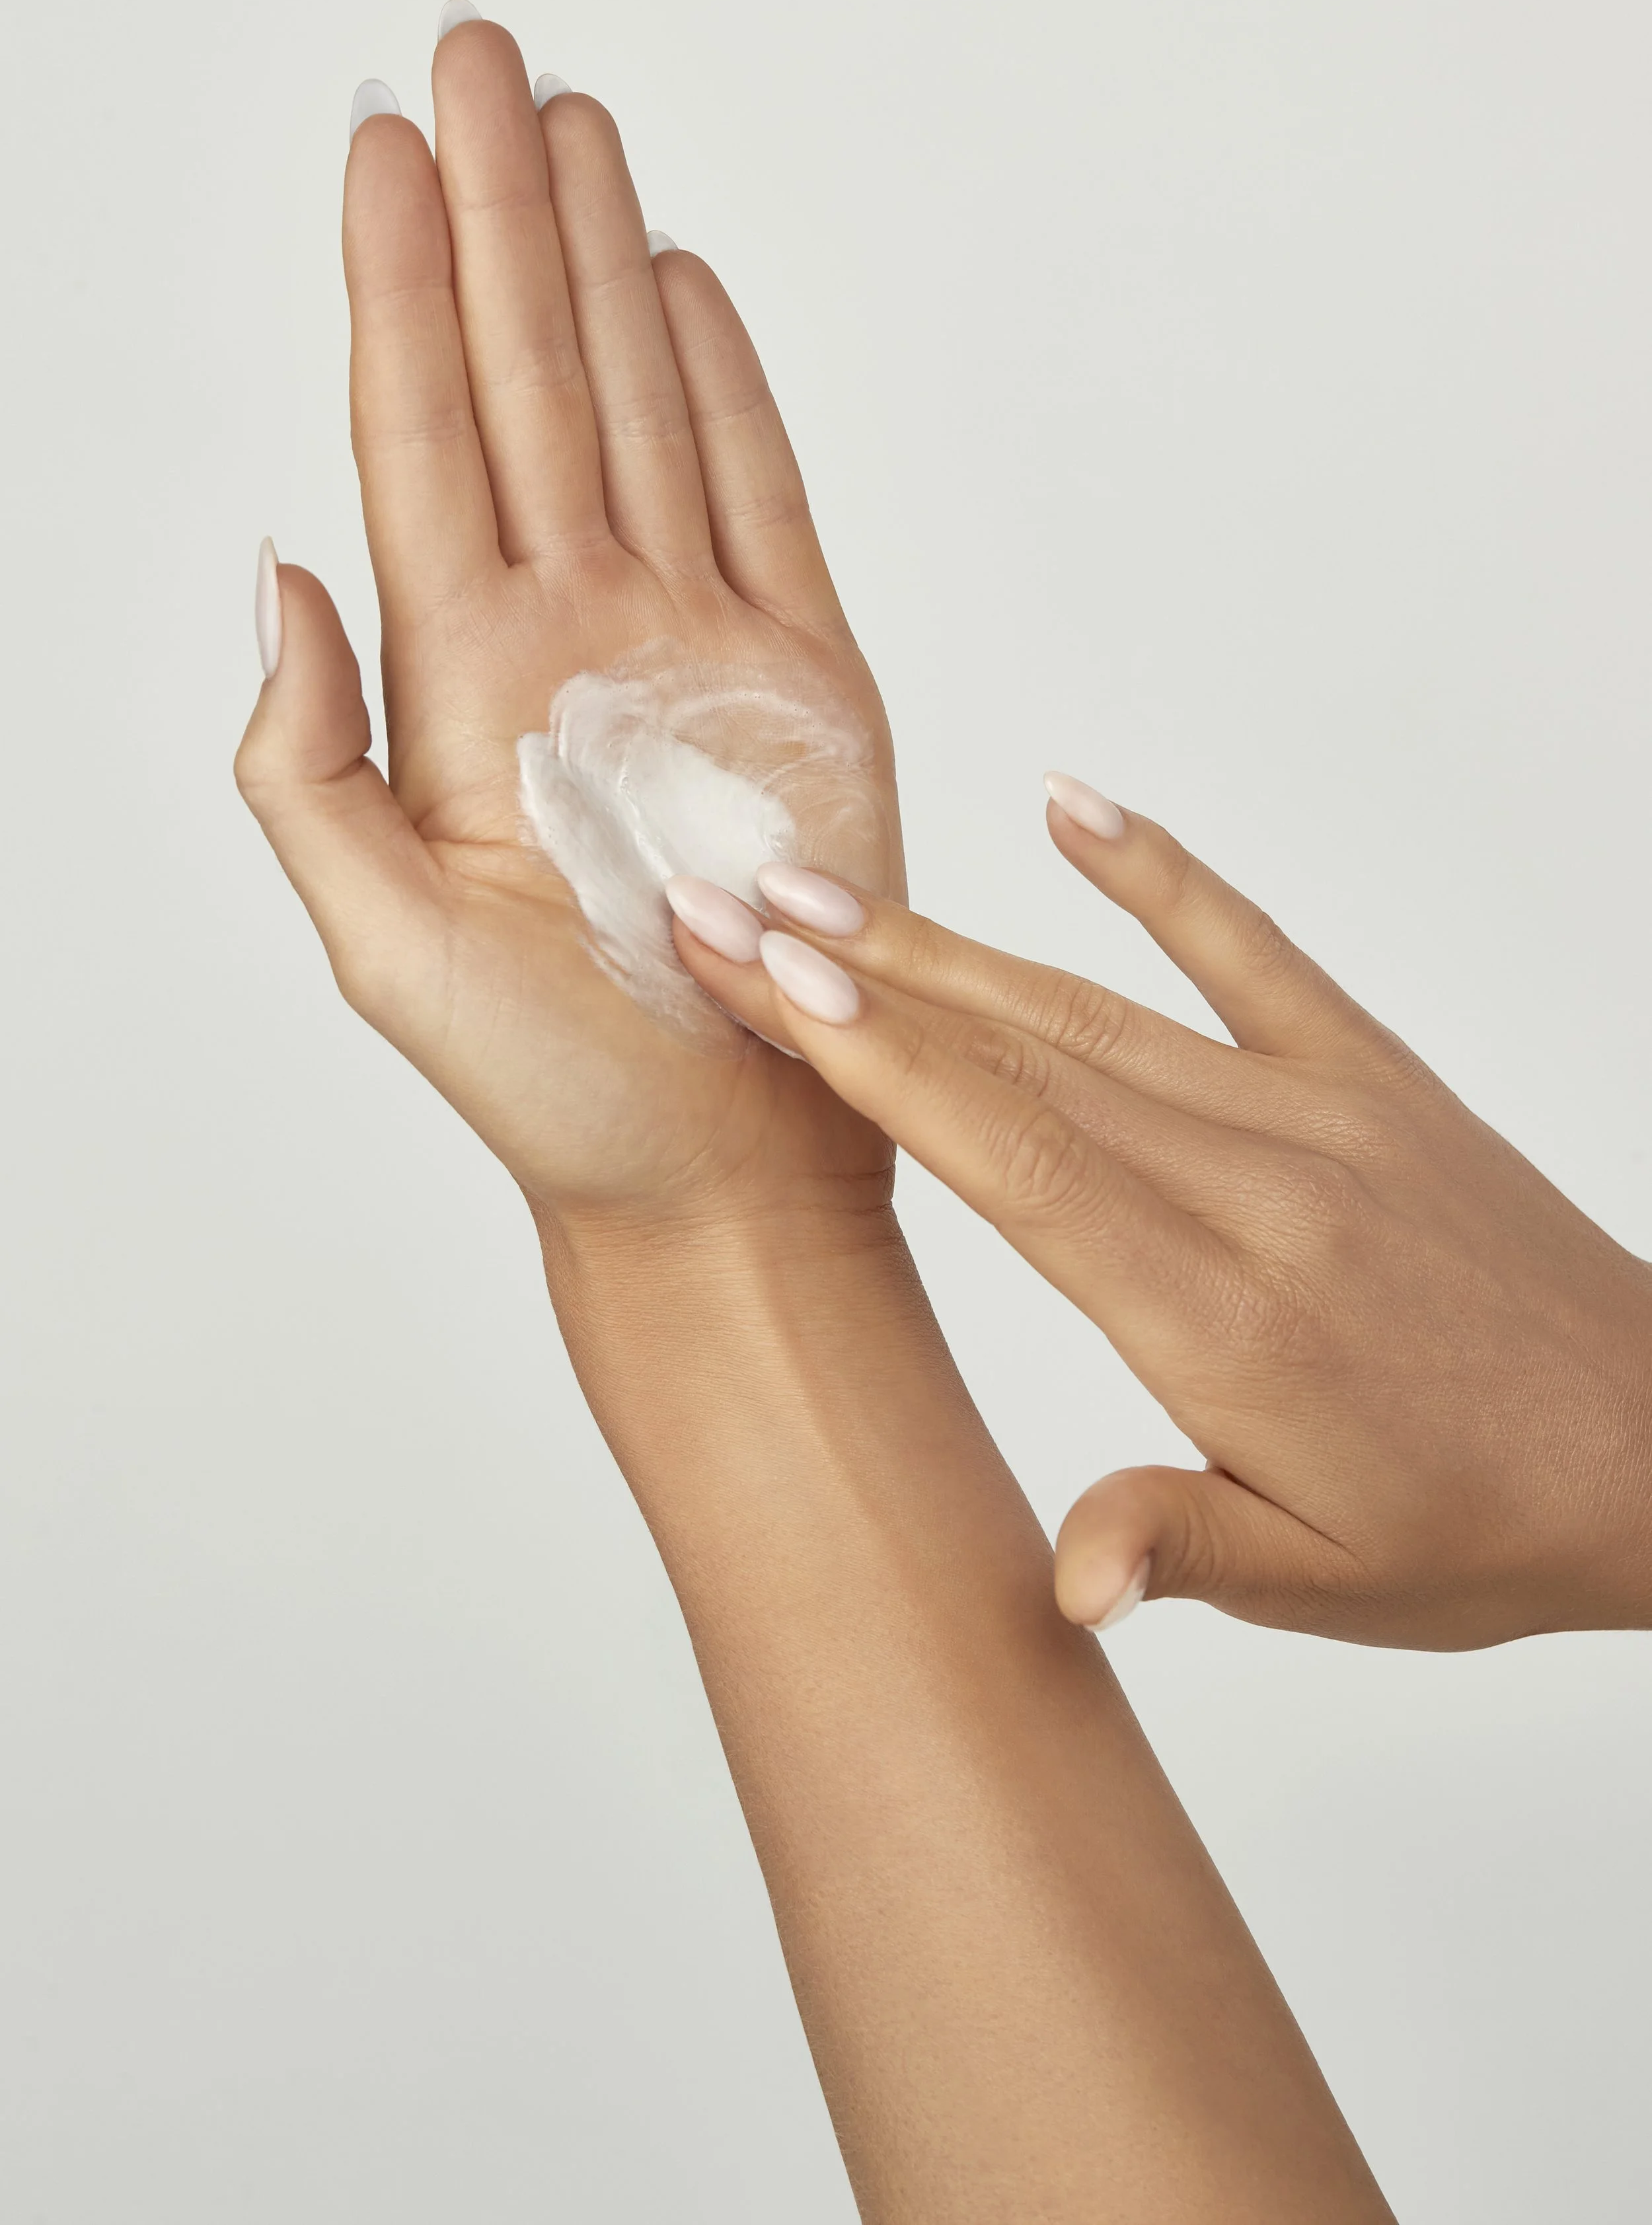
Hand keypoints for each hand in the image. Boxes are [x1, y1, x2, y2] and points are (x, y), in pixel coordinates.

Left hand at [236, 14, 899, 1227]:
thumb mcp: (378, 945)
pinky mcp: (804, 678)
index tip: (384, 139)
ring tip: (570, 127)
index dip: (396, 279)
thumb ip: (303, 760)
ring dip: (600, 263)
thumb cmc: (556, 1091)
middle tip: (480, 54)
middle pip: (523, 377)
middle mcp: (570, 634)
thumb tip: (277, 564)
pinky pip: (761, 492)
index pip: (415, 431)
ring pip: (636, 404)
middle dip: (498, 214)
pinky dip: (724, 385)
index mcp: (460, 680)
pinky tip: (680, 287)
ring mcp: (690, 645)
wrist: (725, 1171)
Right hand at [666, 786, 1651, 1646]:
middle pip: (1022, 1061)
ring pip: (1096, 1007)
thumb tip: (1066, 1587)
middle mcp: (1258, 1189)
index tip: (767, 978)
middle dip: (859, 979)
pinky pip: (1250, 948)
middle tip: (723, 902)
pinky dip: (1156, 872)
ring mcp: (1318, 1113)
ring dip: (947, 944)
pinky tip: (1068, 805)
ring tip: (822, 888)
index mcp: (1224, 1317)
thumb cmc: (1483, 1525)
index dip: (881, 1062)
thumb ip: (1179, 1546)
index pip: (1017, 1161)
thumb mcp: (1329, 1582)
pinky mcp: (1372, 1073)